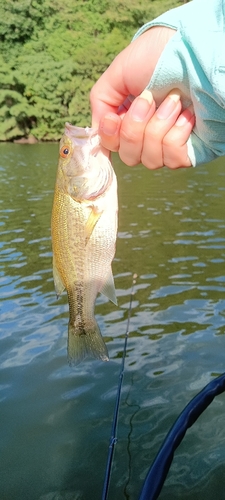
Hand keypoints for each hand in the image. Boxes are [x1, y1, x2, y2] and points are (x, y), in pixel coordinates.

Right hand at [90, 27, 194, 168]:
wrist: (189, 50)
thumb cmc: (155, 56)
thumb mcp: (117, 74)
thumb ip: (101, 103)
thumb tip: (98, 131)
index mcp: (127, 120)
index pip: (111, 147)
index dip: (110, 137)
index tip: (114, 118)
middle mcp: (146, 136)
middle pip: (129, 157)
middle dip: (135, 129)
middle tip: (149, 98)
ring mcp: (167, 145)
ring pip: (150, 160)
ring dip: (157, 127)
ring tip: (173, 101)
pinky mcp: (188, 149)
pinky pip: (173, 158)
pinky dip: (176, 135)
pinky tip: (186, 115)